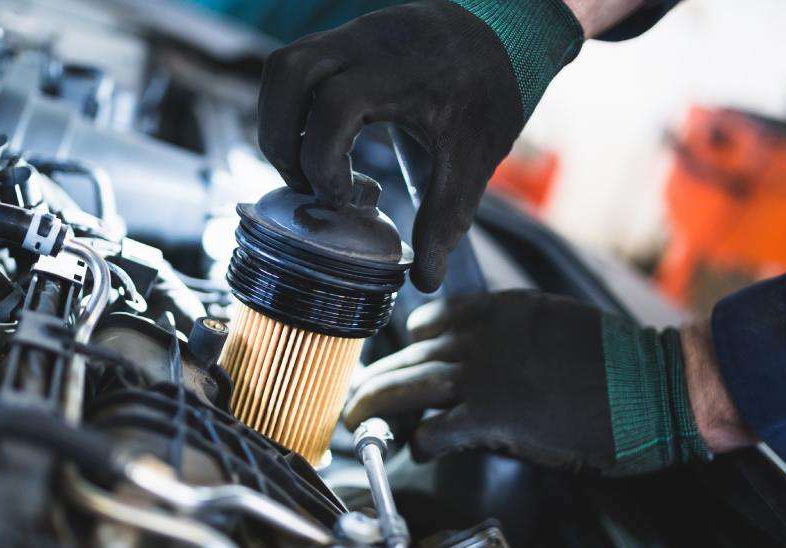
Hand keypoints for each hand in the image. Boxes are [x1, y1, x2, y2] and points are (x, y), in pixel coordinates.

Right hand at [257, 1, 533, 291]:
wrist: (506, 30)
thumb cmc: (491, 90)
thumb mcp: (474, 159)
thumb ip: (446, 219)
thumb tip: (423, 279)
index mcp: (401, 73)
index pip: (334, 106)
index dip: (323, 159)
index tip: (343, 197)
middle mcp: (368, 44)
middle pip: (289, 75)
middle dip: (282, 139)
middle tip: (306, 184)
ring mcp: (352, 34)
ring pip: (283, 67)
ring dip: (278, 120)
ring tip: (303, 163)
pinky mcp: (345, 37)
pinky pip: (295, 65)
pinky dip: (291, 105)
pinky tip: (317, 139)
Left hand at [343, 291, 752, 473]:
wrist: (657, 385)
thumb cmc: (619, 362)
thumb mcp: (558, 324)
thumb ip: (514, 333)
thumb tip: (487, 356)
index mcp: (498, 310)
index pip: (430, 322)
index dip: (407, 347)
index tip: (397, 362)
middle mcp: (481, 337)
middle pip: (408, 357)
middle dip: (376, 380)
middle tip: (355, 399)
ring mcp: (483, 376)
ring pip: (407, 388)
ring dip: (375, 406)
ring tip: (356, 423)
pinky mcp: (493, 417)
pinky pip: (436, 430)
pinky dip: (419, 441)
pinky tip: (415, 449)